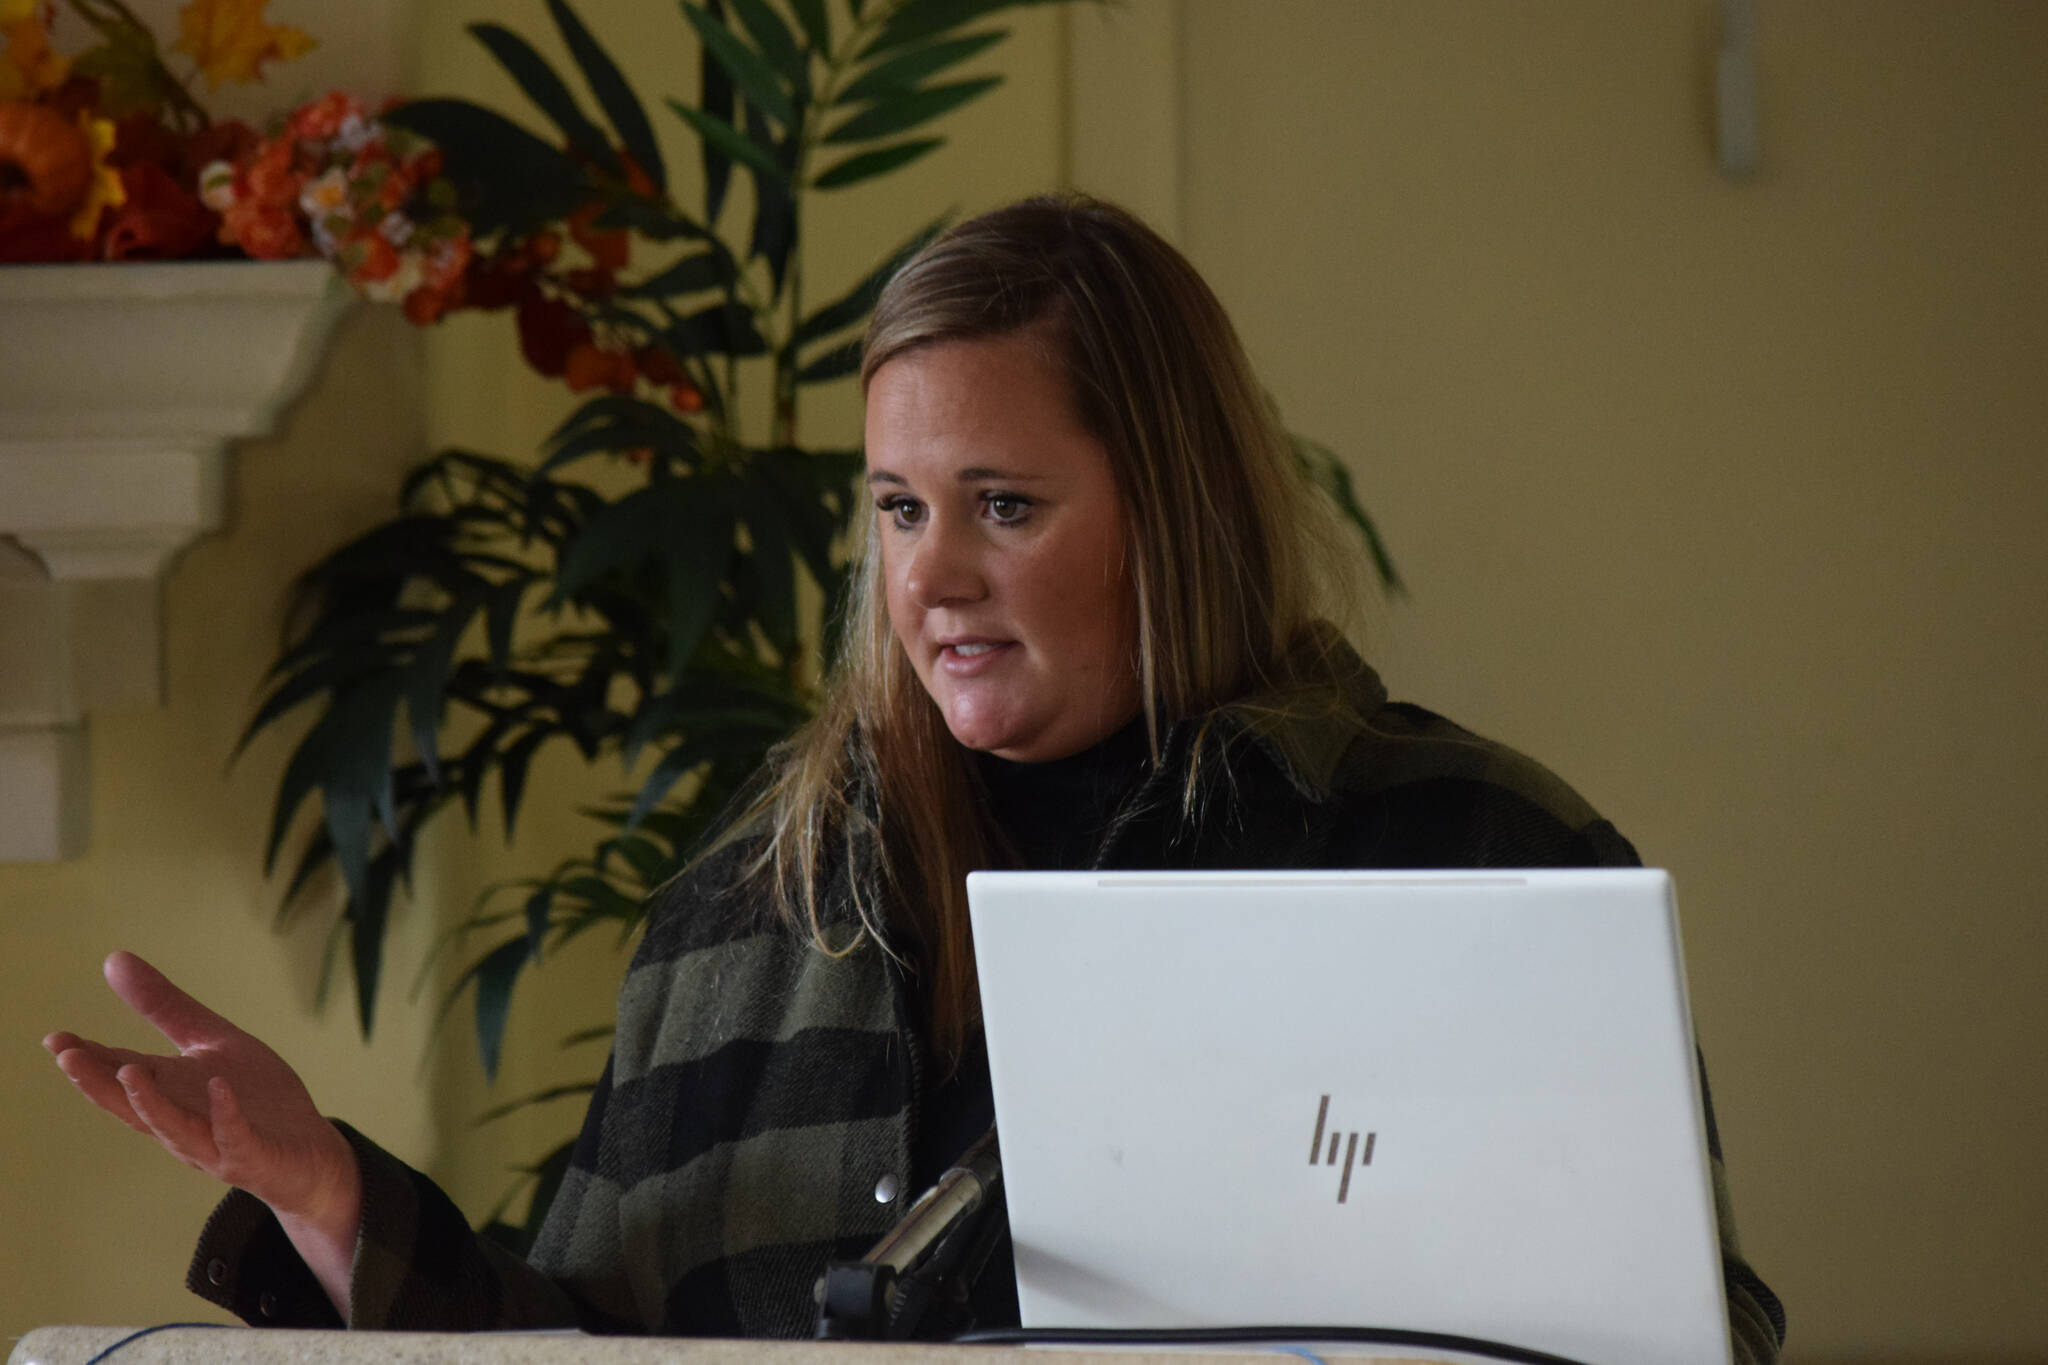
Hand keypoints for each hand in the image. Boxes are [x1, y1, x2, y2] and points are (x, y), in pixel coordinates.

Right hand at [44, 951, 361, 1238]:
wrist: (311, 1152)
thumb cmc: (256, 1097)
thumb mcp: (212, 1042)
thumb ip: (166, 1008)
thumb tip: (114, 959)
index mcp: (171, 1091)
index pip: (122, 1073)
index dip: (89, 1059)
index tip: (55, 1039)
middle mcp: (183, 1122)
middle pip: (133, 1105)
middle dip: (99, 1084)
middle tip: (67, 1056)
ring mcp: (214, 1144)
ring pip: (173, 1128)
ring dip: (150, 1103)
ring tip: (128, 1071)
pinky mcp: (252, 1157)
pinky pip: (235, 1137)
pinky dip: (224, 1114)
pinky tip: (218, 1084)